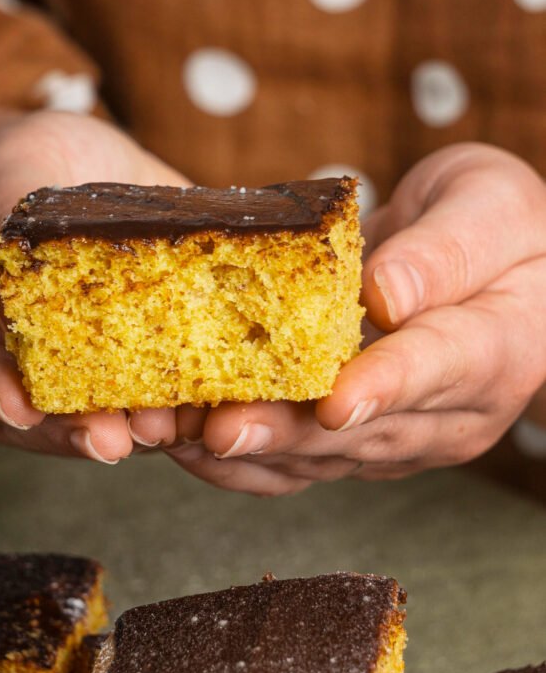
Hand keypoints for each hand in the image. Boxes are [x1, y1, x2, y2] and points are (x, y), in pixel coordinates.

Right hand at [0, 111, 185, 461]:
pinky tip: (196, 422)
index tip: (20, 407)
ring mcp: (33, 397)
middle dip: (67, 429)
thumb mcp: (15, 161)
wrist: (83, 185)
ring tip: (163, 430)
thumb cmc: (33, 167)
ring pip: (73, 432)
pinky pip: (123, 423)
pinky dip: (160, 425)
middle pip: (14, 415)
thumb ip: (12, 201)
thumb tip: (33, 248)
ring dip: (124, 434)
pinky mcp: (96, 404)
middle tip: (112, 438)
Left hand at [166, 143, 545, 494]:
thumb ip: (446, 251)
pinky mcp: (355, 451)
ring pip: (318, 462)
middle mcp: (449, 417)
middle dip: (285, 433)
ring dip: (245, 452)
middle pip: (361, 433)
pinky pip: (294, 467)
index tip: (332, 401)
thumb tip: (387, 295)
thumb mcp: (489, 205)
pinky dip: (235, 459)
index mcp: (496, 352)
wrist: (489, 270)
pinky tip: (181, 439)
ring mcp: (399, 442)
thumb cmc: (494, 225)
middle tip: (219, 428)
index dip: (381, 386)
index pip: (437, 369)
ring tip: (176, 434)